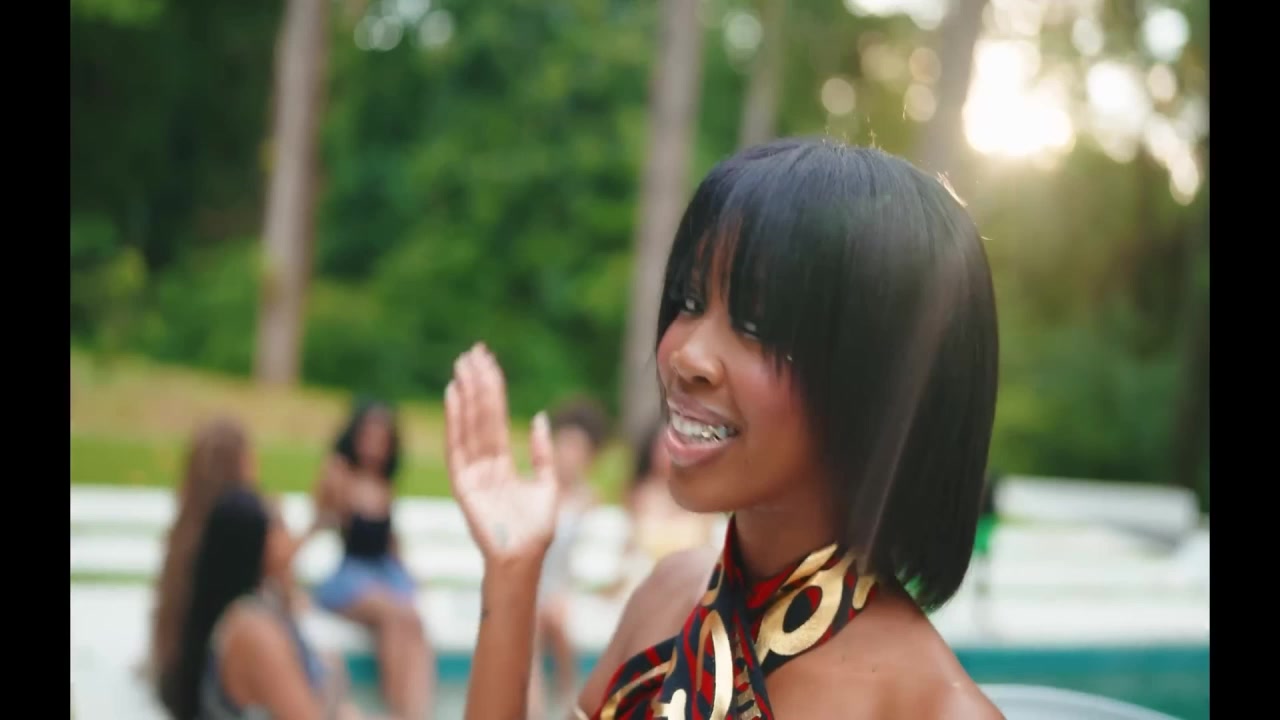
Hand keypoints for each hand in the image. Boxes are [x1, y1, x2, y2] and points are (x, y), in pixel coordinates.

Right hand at [445, 344, 559, 567]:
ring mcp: (472, 473)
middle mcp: (484, 465)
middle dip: (477, 384)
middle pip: (480, 416)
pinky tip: (454, 395)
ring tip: (463, 365)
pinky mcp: (463, 484)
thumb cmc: (537, 530)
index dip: (493, 390)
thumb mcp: (548, 484)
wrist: (525, 559)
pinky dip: (455, 420)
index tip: (488, 362)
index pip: (495, 419)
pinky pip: (458, 446)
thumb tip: (538, 418)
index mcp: (502, 465)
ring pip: (469, 425)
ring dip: (466, 394)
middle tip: (473, 352)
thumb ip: (543, 452)